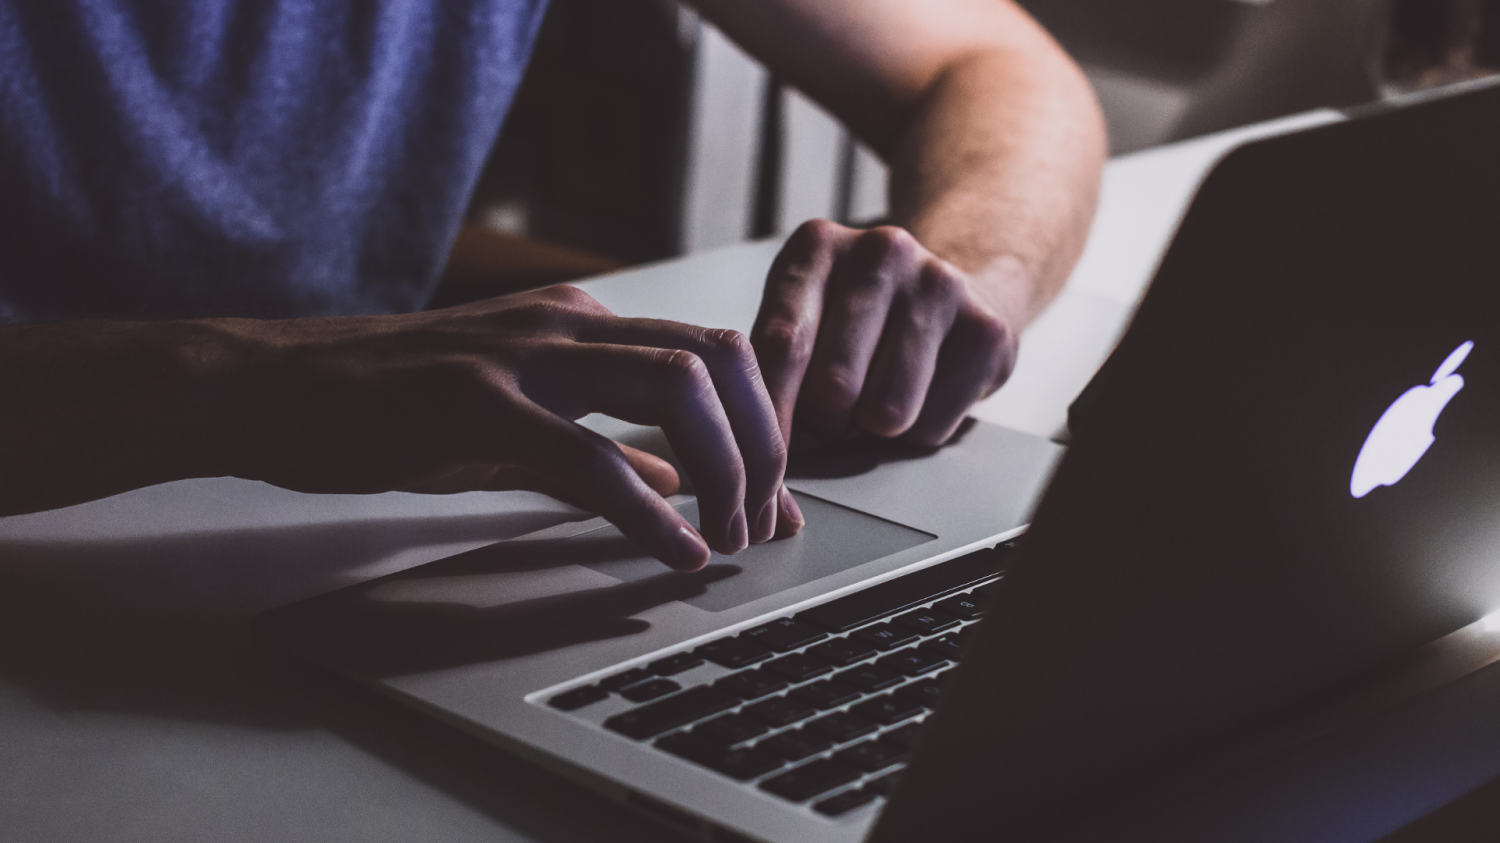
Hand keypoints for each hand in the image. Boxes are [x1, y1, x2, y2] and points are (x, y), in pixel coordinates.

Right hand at [225, 286, 800, 569]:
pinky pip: (590, 456)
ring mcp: (523, 356)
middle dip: (762, 445)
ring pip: (676, 388)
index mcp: (582, 322)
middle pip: (718, 358)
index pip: (713, 353)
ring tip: (727, 535)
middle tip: (763, 520)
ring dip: (723, 468)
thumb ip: (604, 441)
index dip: (763, 425)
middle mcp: (567, 323)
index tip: (777, 496)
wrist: (275, 388)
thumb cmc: (393, 405)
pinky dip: (650, 511)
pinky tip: (675, 550)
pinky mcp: (477, 405)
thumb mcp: (518, 419)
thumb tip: (679, 478)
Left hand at [750, 221, 1021, 449]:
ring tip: (874, 401)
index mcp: (817, 246)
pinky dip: (918, 432)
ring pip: (886, 413)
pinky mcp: (986, 328)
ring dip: (873, 430)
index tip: (764, 451)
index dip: (771, 412)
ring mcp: (939, 284)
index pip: (782, 344)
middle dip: (825, 424)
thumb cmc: (856, 321)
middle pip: (833, 387)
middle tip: (832, 415)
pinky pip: (933, 426)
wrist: (952, 292)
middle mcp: (880, 251)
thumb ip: (772, 368)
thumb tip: (760, 441)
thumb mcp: (803, 318)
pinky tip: (920, 396)